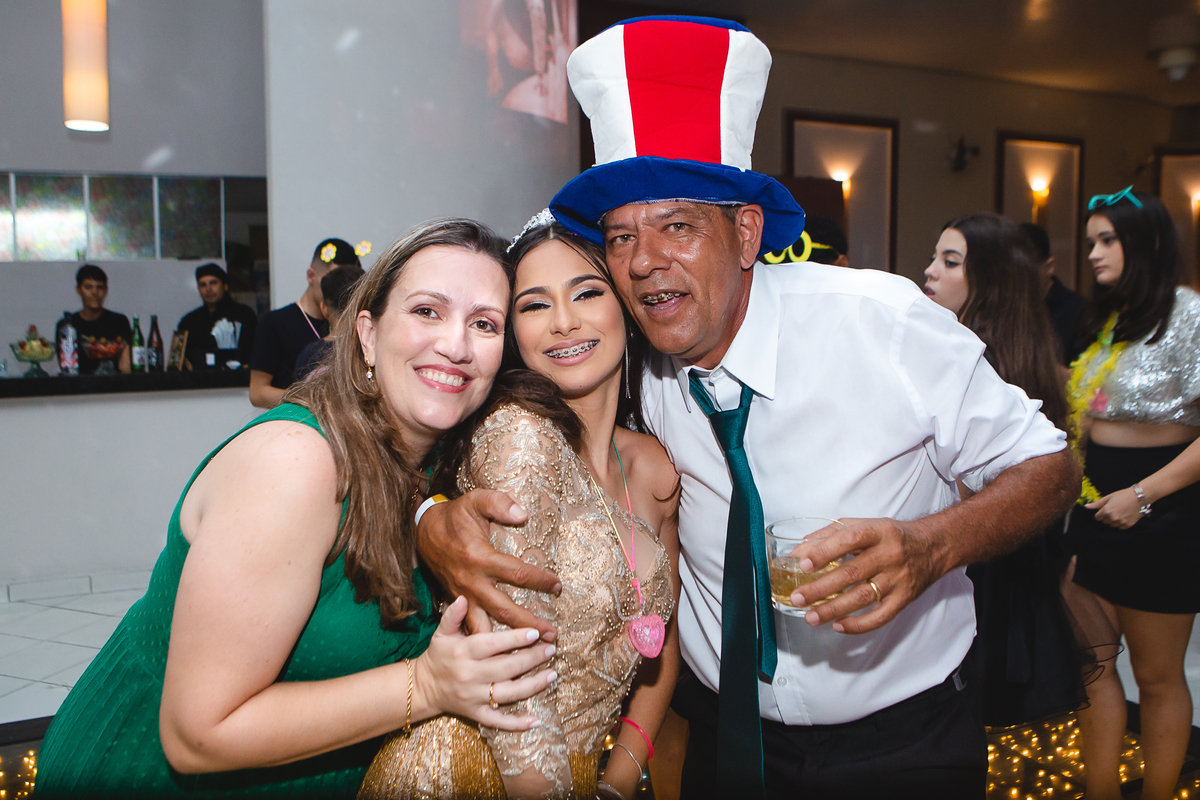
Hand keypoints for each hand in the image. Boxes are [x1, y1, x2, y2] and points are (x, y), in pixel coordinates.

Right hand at [414, 597, 556, 730]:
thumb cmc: (438, 655)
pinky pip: (499, 721)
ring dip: (533, 685)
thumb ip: (453, 615)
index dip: (515, 639)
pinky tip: (536, 721)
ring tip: (552, 674)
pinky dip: (517, 724)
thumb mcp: (442, 632)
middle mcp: (470, 675)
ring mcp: (474, 697)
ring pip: (508, 694)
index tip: (535, 633)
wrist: (423, 687)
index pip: (492, 644)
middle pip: (507, 668)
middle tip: (551, 649)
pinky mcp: (477, 714)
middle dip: (532, 659)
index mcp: (464, 652)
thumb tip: (464, 598)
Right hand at [417, 490, 560, 639]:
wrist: (422, 532)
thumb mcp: (475, 500)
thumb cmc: (454, 516)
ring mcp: (462, 596)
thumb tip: (523, 514)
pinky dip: (486, 643)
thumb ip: (499, 503)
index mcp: (479, 558)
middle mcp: (471, 582)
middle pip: (504, 610)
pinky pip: (471, 627)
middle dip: (529, 624)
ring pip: (486, 626)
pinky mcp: (457, 603)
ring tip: (531, 652)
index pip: (517, 574)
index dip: (539, 581)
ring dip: (508, 642)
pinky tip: (502, 654)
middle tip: (552, 635)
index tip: (557, 586)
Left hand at [788, 517, 949, 634]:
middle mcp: (890, 555)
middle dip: (821, 588)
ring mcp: (898, 579)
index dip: (825, 551)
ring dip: (833, 610)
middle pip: (852, 573)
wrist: (934, 546)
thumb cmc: (891, 536)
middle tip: (798, 597)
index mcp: (878, 532)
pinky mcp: (905, 599)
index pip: (849, 540)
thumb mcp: (864, 524)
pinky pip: (881, 617)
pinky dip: (858, 625)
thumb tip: (799, 551)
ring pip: (863, 597)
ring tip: (810, 617)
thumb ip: (830, 534)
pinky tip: (838, 626)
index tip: (803, 564)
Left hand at [1085, 488, 1143, 528]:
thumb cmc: (1123, 495)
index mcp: (1106, 511)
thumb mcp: (1108, 497)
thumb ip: (1097, 504)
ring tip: (1119, 513)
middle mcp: (1112, 518)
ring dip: (1113, 521)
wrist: (1139, 497)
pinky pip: (1120, 527)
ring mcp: (1120, 522)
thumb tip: (1086, 507)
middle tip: (1113, 510)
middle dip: (1106, 517)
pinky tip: (1124, 516)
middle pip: (1104, 522)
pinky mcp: (1127, 525)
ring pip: (1112, 525)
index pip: (1097, 518)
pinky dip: (1120, 523)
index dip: (1100, 514)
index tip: (1105, 510)